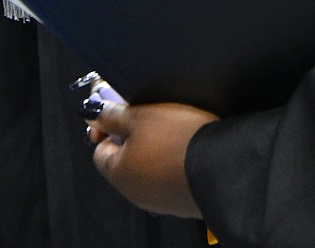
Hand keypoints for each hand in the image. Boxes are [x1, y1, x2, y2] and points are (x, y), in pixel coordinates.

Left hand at [87, 101, 213, 218]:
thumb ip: (112, 114)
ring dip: (159, 154)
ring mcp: (159, 200)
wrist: (224, 164)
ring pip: (150, 171)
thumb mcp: (142, 115)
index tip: (124, 116)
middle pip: (126, 161)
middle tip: (155, 121)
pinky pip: (172, 180)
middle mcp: (133, 192)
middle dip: (137, 140)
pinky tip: (192, 151)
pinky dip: (178, 166)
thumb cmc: (181, 140)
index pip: (100, 150)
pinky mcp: (182, 201)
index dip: (111, 128)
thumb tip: (90, 113)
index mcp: (117, 172)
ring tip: (179, 135)